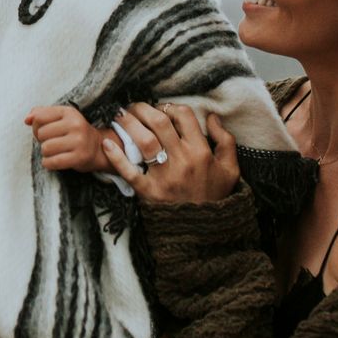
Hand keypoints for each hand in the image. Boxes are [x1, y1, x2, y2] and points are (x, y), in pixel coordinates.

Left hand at [26, 105, 106, 172]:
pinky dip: (48, 163)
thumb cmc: (72, 132)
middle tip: (52, 142)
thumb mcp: (59, 117)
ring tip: (54, 151)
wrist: (96, 148)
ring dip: (46, 153)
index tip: (44, 131)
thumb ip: (40, 114)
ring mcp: (79, 141)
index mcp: (69, 112)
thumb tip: (27, 120)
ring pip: (45, 148)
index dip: (36, 126)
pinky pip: (52, 162)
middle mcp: (75, 124)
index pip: (38, 117)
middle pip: (41, 134)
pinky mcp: (79, 157)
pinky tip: (53, 161)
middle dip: (42, 140)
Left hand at [101, 103, 239, 203]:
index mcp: (201, 151)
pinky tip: (106, 144)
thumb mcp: (230, 169)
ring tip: (120, 115)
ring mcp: (164, 176)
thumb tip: (212, 117)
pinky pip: (129, 172)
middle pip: (159, 123)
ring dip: (129, 124)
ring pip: (144, 141)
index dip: (171, 107)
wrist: (205, 231)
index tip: (162, 109)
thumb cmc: (215, 196)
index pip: (183, 116)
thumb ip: (225, 141)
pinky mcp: (149, 192)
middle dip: (144, 109)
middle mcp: (182, 160)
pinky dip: (116, 157)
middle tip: (135, 106)